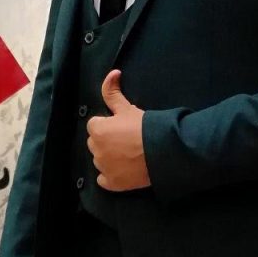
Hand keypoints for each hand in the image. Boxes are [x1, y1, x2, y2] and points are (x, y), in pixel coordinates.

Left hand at [86, 69, 148, 191]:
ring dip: (108, 156)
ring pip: (99, 160)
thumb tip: (112, 72)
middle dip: (106, 140)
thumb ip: (113, 91)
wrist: (162, 152)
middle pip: (95, 142)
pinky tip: (123, 169)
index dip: (108, 124)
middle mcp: (96, 150)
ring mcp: (103, 168)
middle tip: (126, 139)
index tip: (122, 126)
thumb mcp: (127, 107)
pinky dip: (110, 175)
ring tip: (128, 153)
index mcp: (97, 130)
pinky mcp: (112, 183)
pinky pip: (103, 179)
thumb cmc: (144, 127)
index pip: (95, 125)